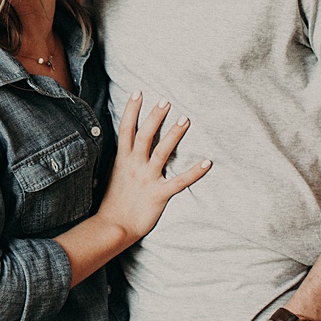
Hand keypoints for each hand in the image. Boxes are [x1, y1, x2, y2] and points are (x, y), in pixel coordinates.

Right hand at [96, 92, 209, 241]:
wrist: (113, 227)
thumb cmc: (114, 202)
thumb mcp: (115, 175)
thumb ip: (123, 159)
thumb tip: (129, 146)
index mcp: (122, 160)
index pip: (126, 129)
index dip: (131, 110)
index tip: (138, 93)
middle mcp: (134, 166)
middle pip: (144, 135)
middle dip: (155, 116)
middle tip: (166, 100)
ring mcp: (146, 179)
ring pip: (161, 152)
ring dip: (174, 135)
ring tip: (185, 118)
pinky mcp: (158, 194)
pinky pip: (179, 182)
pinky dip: (194, 172)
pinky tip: (208, 162)